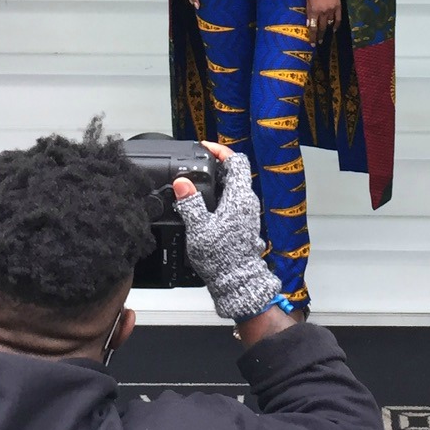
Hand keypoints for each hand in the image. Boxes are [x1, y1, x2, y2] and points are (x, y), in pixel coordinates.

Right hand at [172, 145, 283, 322]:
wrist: (236, 281)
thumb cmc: (221, 258)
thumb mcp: (199, 228)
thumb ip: (190, 203)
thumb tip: (182, 182)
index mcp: (239, 197)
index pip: (237, 161)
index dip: (220, 151)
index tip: (204, 149)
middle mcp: (247, 202)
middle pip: (235, 173)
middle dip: (215, 167)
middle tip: (196, 167)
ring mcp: (248, 213)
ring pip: (233, 188)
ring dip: (217, 184)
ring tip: (196, 186)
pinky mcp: (244, 224)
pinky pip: (233, 202)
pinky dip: (220, 198)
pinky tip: (204, 208)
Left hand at [305, 0, 340, 44]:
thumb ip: (308, 11)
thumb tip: (309, 23)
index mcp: (314, 10)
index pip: (312, 27)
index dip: (312, 37)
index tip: (312, 43)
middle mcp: (323, 12)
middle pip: (321, 28)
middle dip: (319, 36)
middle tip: (318, 43)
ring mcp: (332, 9)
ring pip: (329, 24)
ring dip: (326, 31)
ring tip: (325, 37)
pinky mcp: (339, 6)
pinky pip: (338, 18)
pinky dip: (336, 25)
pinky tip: (334, 29)